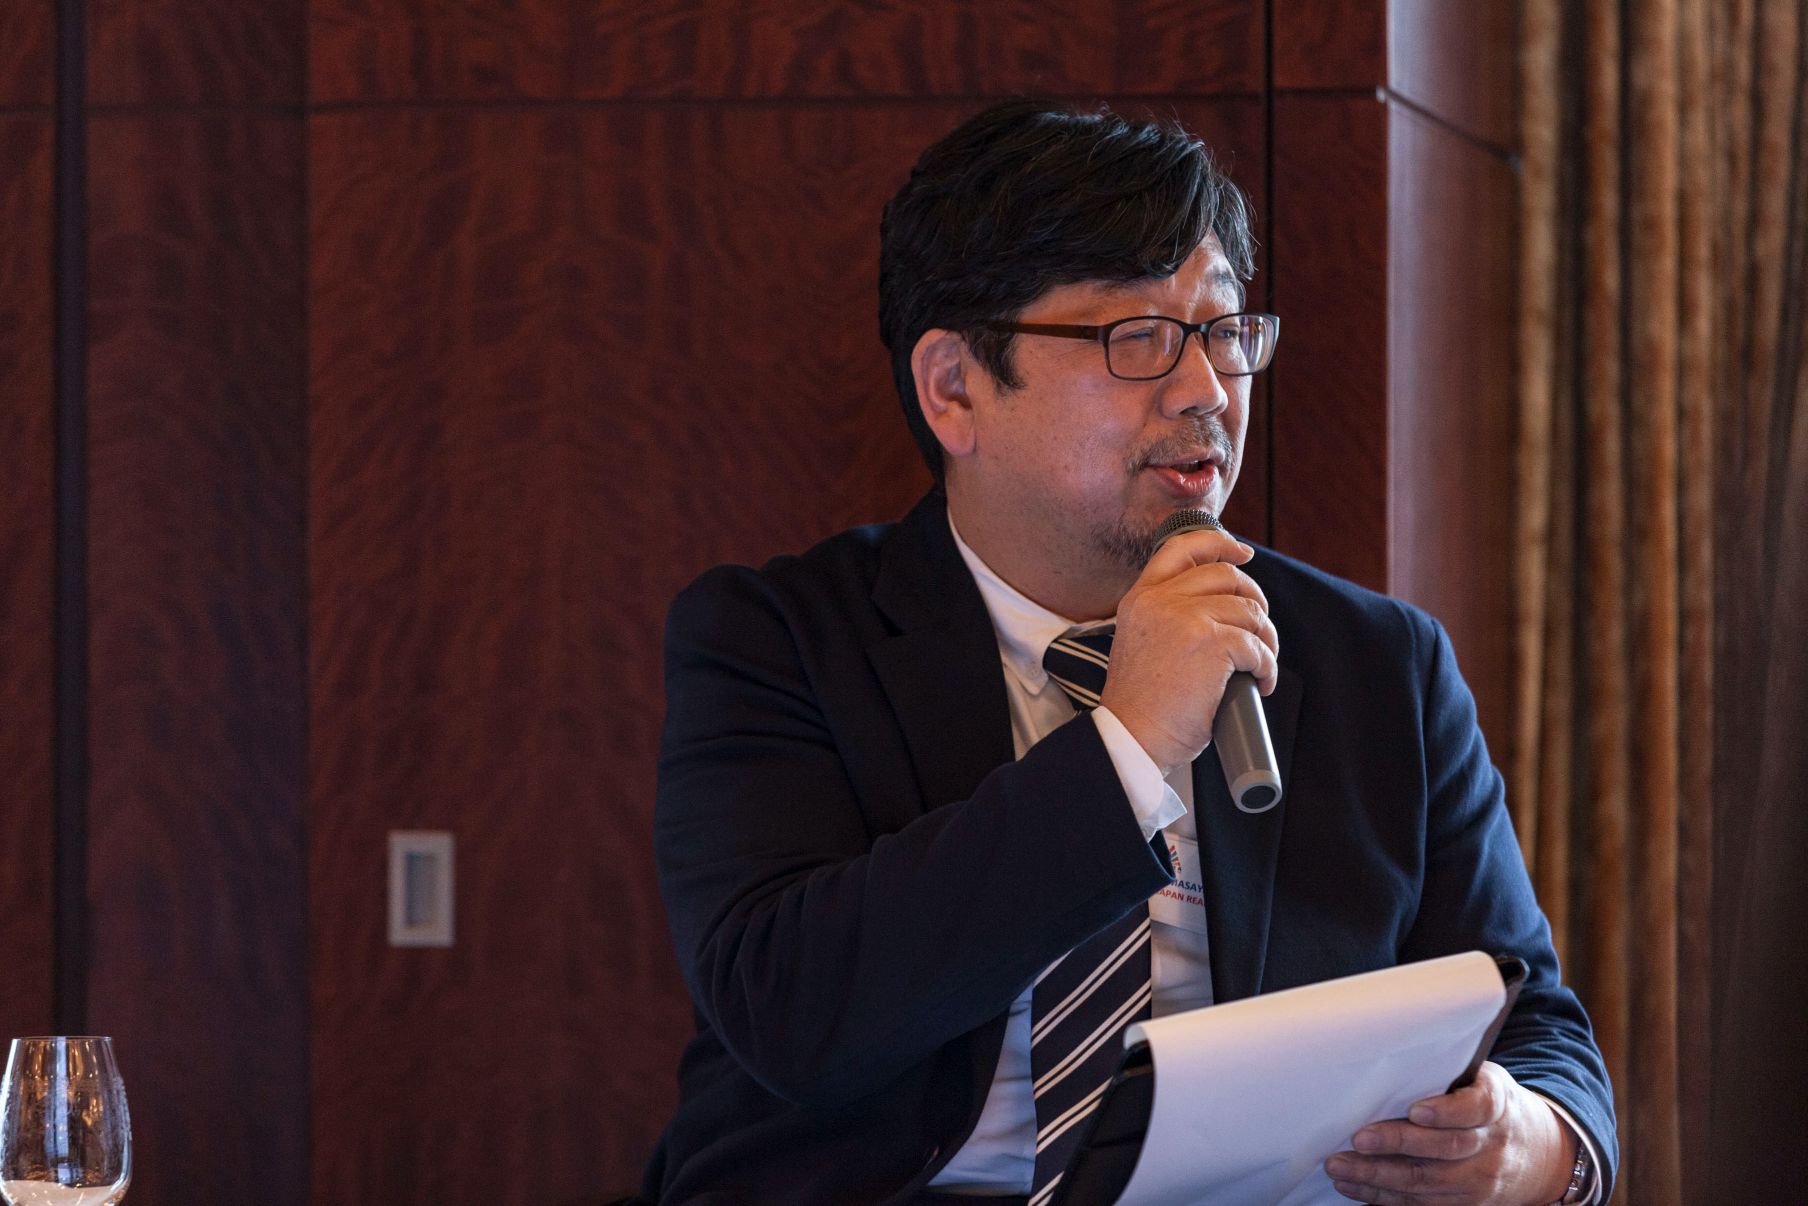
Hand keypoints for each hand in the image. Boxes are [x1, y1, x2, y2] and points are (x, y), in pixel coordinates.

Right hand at [1100, 528, 1278, 775]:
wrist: (1132, 737)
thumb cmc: (1140, 704)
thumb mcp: (1140, 641)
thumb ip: (1166, 616)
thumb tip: (1219, 606)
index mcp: (1141, 597)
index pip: (1182, 547)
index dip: (1219, 544)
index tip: (1243, 553)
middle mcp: (1162, 600)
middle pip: (1227, 576)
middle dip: (1254, 600)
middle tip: (1260, 631)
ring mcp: (1187, 619)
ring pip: (1249, 612)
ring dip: (1266, 640)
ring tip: (1260, 666)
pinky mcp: (1212, 644)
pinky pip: (1257, 646)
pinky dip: (1268, 667)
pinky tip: (1261, 684)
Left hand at [1322, 1062, 1577, 1204]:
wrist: (1537, 1152)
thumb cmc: (1489, 1102)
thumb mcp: (1483, 1079)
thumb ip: (1448, 1071)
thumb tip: (1391, 1049)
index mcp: (1497, 1104)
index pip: (1478, 1107)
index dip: (1446, 1111)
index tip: (1416, 1110)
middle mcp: (1491, 1145)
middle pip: (1444, 1149)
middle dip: (1397, 1144)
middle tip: (1358, 1139)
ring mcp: (1481, 1181)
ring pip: (1427, 1183)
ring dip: (1379, 1176)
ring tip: (1341, 1167)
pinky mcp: (1467, 1204)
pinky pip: (1422, 1205)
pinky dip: (1384, 1197)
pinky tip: (1354, 1187)